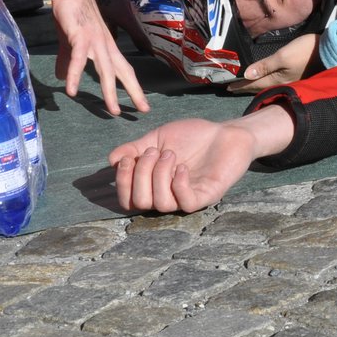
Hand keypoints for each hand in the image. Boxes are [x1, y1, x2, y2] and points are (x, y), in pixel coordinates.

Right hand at [52, 0, 147, 115]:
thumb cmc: (73, 15)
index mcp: (108, 48)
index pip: (125, 71)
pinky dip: (75, 74)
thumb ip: (68, 61)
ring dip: (110, 91)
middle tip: (143, 111)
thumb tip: (62, 78)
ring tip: (113, 111)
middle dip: (134, 92)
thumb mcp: (72, 43)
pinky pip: (78, 59)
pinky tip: (71, 90)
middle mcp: (106, 46)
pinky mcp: (79, 36)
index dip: (134, 87)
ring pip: (106, 70)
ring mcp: (95, 41)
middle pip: (123, 73)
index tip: (143, 105)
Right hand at [110, 106, 294, 212]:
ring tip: (171, 154)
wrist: (225, 132)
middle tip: (154, 151)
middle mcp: (167, 197)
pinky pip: (186, 203)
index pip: (127, 200)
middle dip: (141, 174)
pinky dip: (179, 184)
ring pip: (161, 203)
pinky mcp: (206, 197)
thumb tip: (111, 160)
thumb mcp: (157, 139)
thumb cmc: (192, 137)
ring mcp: (187, 198)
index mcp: (153, 186)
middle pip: (140, 203)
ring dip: (160, 174)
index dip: (122, 181)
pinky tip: (183, 167)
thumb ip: (134, 149)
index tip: (128, 158)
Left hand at [226, 33, 318, 94]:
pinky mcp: (295, 76)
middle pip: (259, 86)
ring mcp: (290, 80)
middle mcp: (282, 83)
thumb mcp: (282, 56)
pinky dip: (265, 81)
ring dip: (255, 85)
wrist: (329, 51)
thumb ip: (265, 65)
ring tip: (245, 85)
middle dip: (245, 87)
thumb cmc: (304, 51)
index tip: (227, 87)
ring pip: (267, 85)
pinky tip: (265, 80)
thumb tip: (246, 75)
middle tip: (232, 88)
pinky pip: (275, 81)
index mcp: (276, 80)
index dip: (240, 85)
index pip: (253, 83)